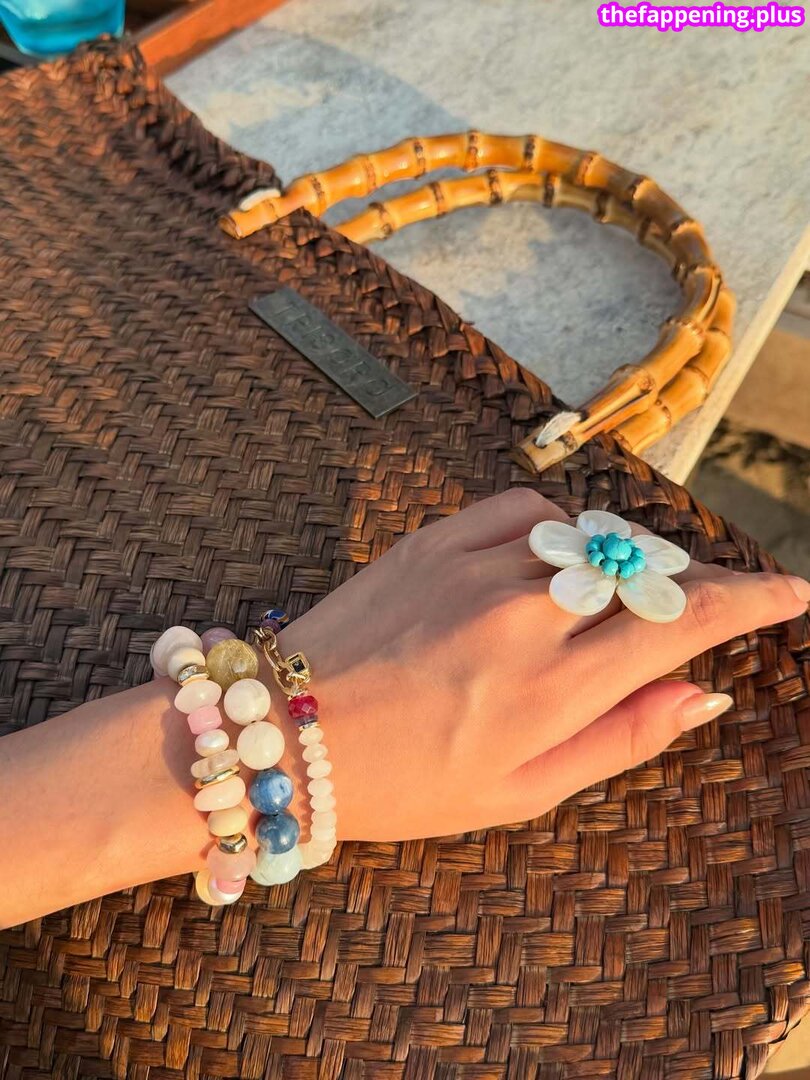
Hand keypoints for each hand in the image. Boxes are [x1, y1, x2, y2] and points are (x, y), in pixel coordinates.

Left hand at [278, 489, 809, 840]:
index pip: (684, 624)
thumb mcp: (521, 793)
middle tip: (692, 609)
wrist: (288, 735)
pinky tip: (549, 562)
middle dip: (689, 586)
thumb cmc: (406, 782)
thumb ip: (619, 739)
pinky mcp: (434, 537)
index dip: (753, 601)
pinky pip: (528, 507)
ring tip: (603, 602)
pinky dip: (558, 529)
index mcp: (552, 692)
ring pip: (593, 538)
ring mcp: (476, 567)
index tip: (792, 591)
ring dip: (621, 563)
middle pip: (648, 573)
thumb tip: (703, 693)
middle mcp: (523, 618)